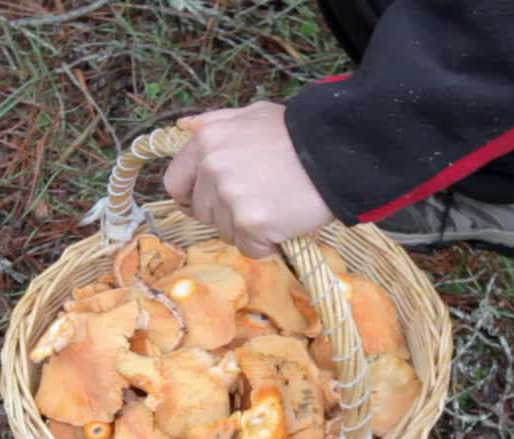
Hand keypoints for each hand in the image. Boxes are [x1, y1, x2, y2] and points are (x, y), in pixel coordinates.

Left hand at [163, 101, 332, 258]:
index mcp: (206, 142)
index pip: (175, 184)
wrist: (337, 150)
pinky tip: (285, 222)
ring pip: (225, 233)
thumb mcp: (252, 115)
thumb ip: (215, 123)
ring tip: (277, 206)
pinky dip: (267, 244)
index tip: (214, 200)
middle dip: (226, 213)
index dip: (194, 196)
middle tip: (260, 199)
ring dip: (248, 228)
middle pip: (203, 213)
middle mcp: (211, 168)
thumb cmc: (296, 133)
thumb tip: (183, 126)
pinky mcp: (251, 223)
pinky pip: (250, 248)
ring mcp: (230, 197)